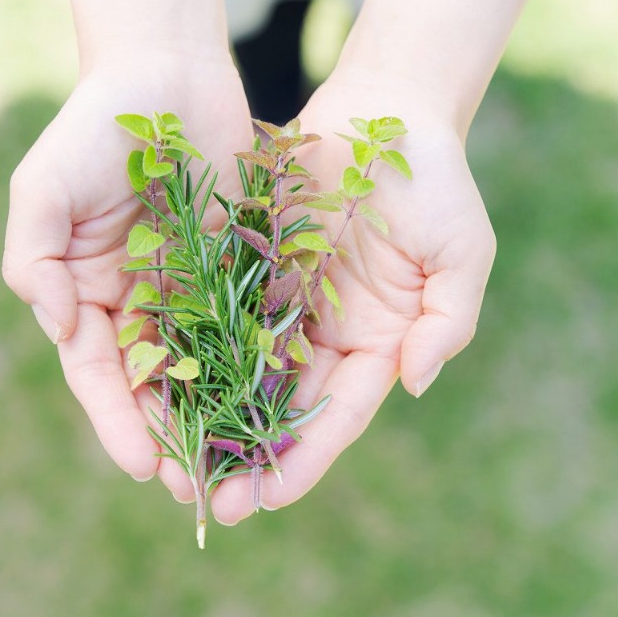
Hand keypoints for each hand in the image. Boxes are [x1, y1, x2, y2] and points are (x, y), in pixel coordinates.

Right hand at [2, 56, 253, 484]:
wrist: (166, 73)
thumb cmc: (94, 126)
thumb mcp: (44, 185)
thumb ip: (34, 255)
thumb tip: (60, 327)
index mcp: (91, 296)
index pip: (102, 375)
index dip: (118, 424)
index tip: (142, 467)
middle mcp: (143, 305)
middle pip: (158, 388)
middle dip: (175, 440)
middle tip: (199, 492)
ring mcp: (195, 291)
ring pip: (210, 370)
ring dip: (224, 420)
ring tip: (245, 467)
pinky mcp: (242, 271)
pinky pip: (254, 326)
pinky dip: (265, 368)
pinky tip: (286, 406)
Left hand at [210, 73, 496, 523]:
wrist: (387, 111)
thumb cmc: (438, 182)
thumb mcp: (462, 254)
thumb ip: (446, 321)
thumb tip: (413, 383)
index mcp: (377, 342)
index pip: (341, 414)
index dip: (307, 459)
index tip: (269, 498)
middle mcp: (325, 334)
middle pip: (283, 408)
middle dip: (248, 458)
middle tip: (209, 505)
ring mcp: (283, 303)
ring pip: (239, 373)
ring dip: (209, 419)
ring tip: (171, 463)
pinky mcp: (248, 267)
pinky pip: (213, 314)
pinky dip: (187, 352)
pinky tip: (155, 386)